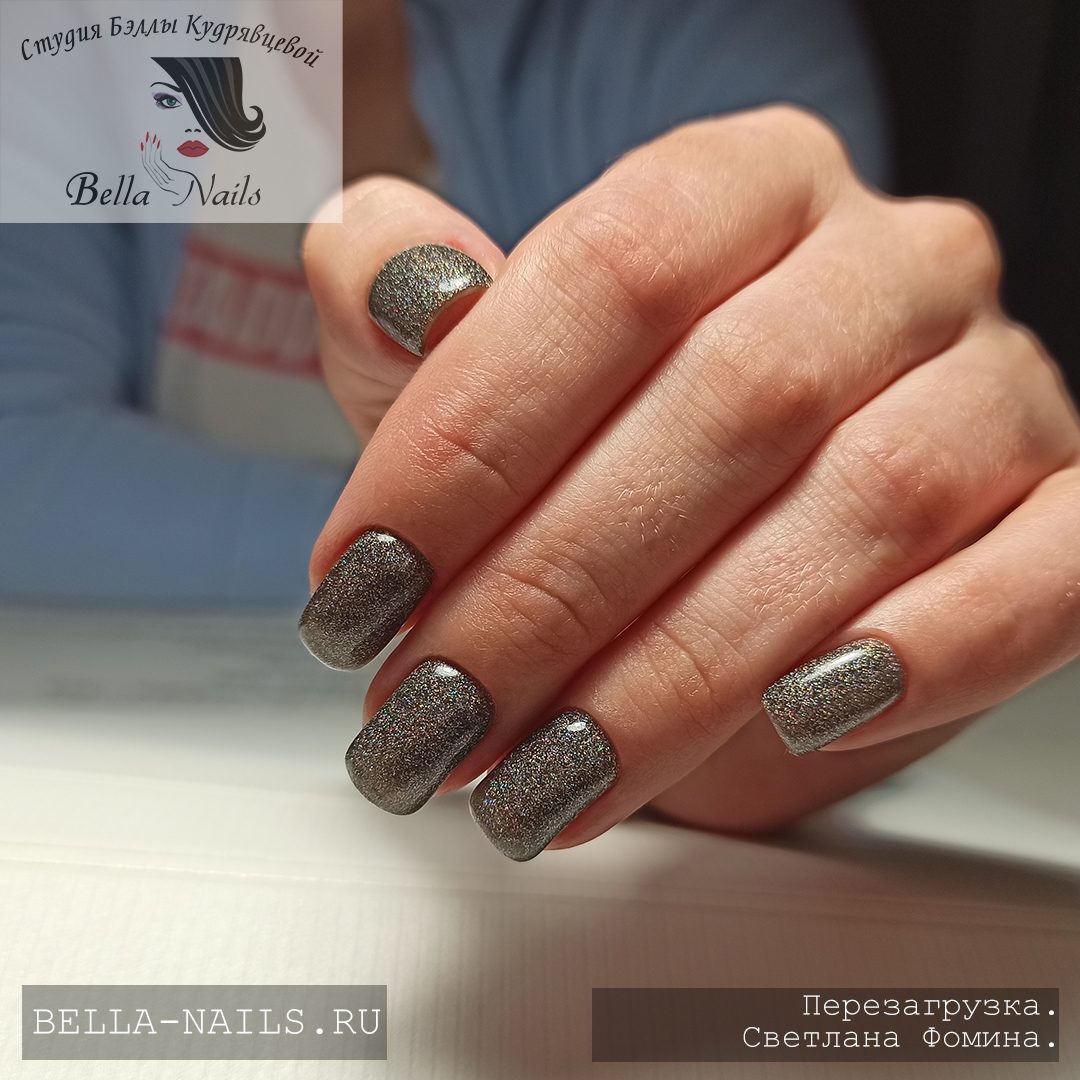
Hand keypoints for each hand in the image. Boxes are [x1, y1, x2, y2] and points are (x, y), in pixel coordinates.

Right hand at [141, 133, 194, 203]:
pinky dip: (157, 151)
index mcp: (161, 183)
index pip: (147, 166)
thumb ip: (169, 173)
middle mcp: (162, 182)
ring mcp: (166, 180)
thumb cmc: (192, 184)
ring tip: (152, 137)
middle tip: (147, 136)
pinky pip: (159, 162)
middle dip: (146, 148)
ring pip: (152, 161)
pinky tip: (158, 143)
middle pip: (148, 163)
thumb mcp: (179, 178)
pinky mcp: (172, 176)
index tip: (143, 143)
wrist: (202, 190)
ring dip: (151, 148)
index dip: (144, 154)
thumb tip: (162, 163)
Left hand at [303, 106, 1079, 859]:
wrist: (760, 520)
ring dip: (683, 669)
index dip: (471, 439)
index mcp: (743, 190)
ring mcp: (992, 382)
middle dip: (553, 591)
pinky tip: (802, 718)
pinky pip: (1040, 575)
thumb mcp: (494, 375)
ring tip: (551, 772)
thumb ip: (419, 314)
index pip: (612, 274)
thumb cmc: (622, 442)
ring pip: (864, 509)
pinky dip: (928, 653)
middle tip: (439, 710)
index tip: (368, 580)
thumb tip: (359, 258)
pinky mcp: (1059, 508)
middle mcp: (883, 266)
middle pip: (731, 407)